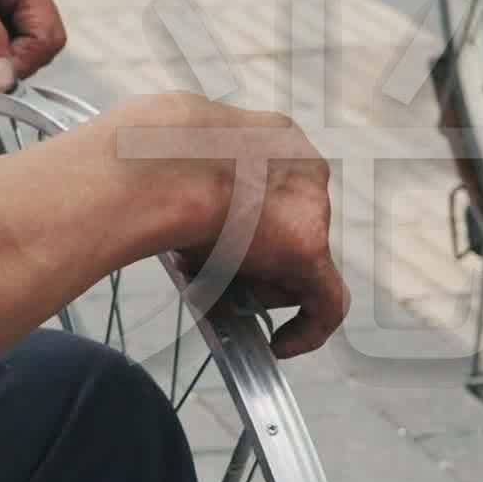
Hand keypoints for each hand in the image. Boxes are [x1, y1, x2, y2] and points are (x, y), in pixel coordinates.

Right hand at [105, 93, 351, 356]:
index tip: (233, 245)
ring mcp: (312, 207)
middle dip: (256, 259)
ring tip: (217, 284)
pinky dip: (310, 327)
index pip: (273, 191)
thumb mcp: (184, 168)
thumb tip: (193, 228)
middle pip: (289, 228)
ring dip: (263, 283)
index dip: (252, 226)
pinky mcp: (310, 248)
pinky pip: (326, 300)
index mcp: (274, 137)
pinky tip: (282, 344)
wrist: (162, 160)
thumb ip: (202, 191)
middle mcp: (303, 167)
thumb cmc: (156, 157)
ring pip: (299, 262)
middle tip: (217, 273)